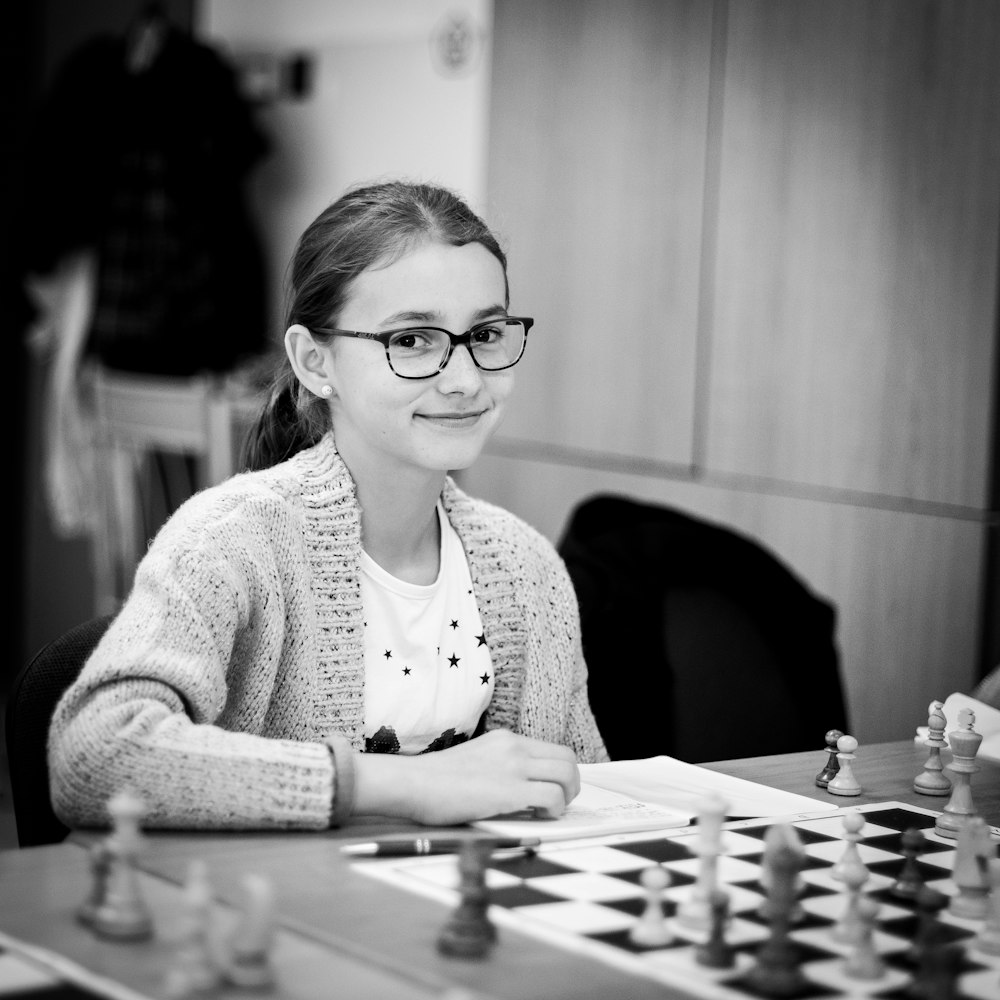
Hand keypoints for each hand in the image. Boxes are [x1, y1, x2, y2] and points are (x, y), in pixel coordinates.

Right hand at [353, 729, 580, 825]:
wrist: (412, 782)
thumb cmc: (435, 781)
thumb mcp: (475, 761)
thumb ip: (500, 768)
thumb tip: (523, 791)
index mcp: (506, 739)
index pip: (553, 750)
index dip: (562, 773)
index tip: (554, 791)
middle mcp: (514, 747)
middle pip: (567, 759)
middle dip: (572, 784)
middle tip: (560, 803)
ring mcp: (513, 765)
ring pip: (566, 775)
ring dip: (567, 797)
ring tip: (551, 812)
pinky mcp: (510, 789)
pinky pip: (553, 797)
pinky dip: (555, 810)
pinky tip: (540, 818)